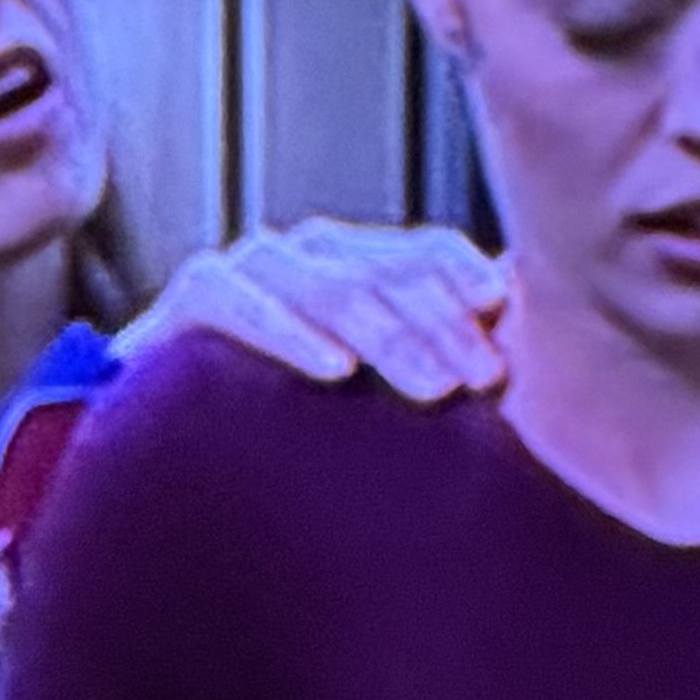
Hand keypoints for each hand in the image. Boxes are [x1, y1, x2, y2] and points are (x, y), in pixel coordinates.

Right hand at [120, 219, 508, 403]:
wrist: (177, 447)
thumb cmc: (296, 422)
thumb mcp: (381, 389)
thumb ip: (443, 353)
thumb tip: (523, 314)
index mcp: (361, 264)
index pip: (426, 251)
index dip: (466, 277)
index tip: (507, 316)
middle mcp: (308, 253)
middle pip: (385, 271)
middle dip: (441, 326)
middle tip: (485, 381)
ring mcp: (251, 268)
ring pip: (327, 285)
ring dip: (386, 337)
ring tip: (433, 389)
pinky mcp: (195, 294)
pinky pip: (243, 301)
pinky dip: (289, 334)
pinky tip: (334, 370)